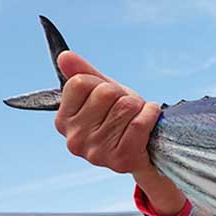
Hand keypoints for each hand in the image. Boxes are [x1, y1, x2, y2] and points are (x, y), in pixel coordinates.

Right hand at [55, 51, 186, 215]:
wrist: (145, 149)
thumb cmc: (122, 119)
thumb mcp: (101, 93)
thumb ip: (83, 74)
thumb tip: (65, 56)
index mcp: (64, 121)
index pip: (80, 82)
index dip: (101, 85)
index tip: (108, 99)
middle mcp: (75, 139)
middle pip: (105, 93)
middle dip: (122, 96)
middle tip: (126, 112)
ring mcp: (97, 152)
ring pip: (125, 106)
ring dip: (139, 107)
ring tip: (136, 119)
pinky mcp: (121, 159)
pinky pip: (140, 123)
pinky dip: (151, 115)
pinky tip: (149, 121)